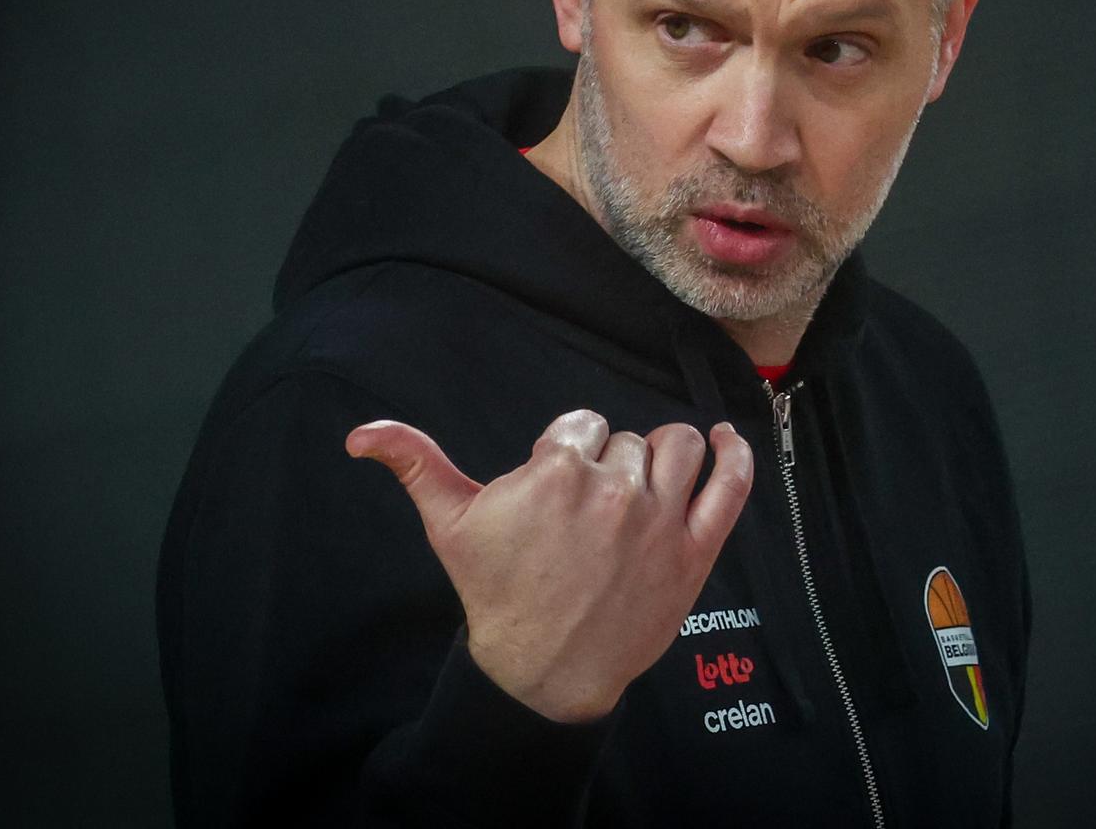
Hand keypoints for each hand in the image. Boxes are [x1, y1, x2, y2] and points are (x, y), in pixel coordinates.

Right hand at [344, 410, 752, 723]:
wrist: (541, 669)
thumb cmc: (497, 592)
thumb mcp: (449, 525)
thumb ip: (414, 464)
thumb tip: (361, 434)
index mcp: (558, 472)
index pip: (581, 426)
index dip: (568, 451)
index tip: (556, 487)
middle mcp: (614, 489)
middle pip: (627, 441)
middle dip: (609, 465)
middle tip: (587, 514)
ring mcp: (659, 519)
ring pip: (678, 447)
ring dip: (663, 456)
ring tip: (643, 484)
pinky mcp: (694, 551)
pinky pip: (730, 487)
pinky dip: (735, 456)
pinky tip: (725, 440)